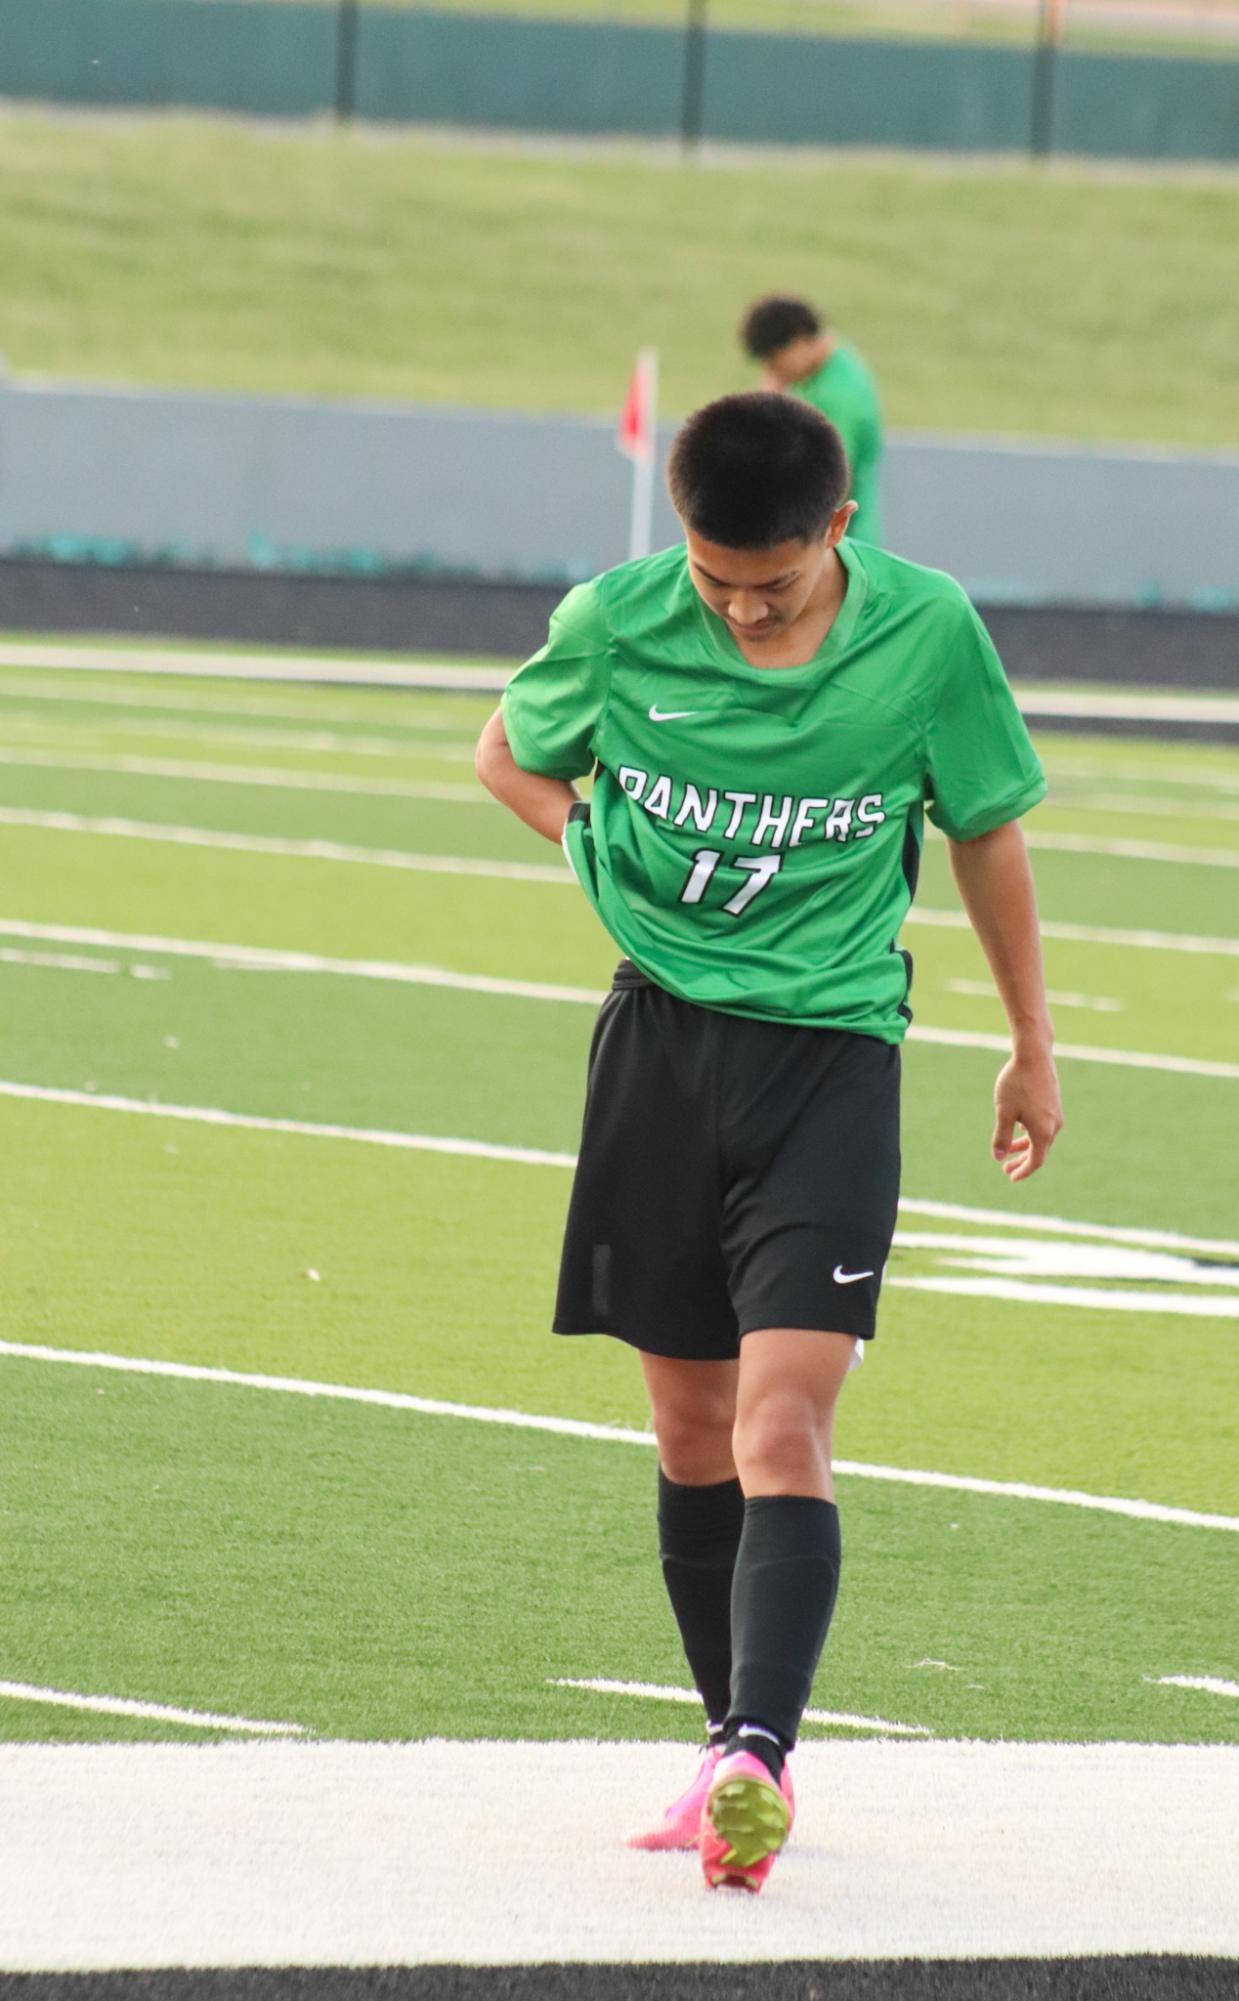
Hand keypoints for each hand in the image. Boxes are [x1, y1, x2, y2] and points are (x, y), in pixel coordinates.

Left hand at [991, 1049, 1062, 1180]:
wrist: (1034, 1055)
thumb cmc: (1016, 1083)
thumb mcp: (1003, 1112)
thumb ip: (1001, 1137)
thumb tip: (998, 1157)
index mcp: (1043, 1132)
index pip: (1036, 1161)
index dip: (1023, 1171)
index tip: (1010, 1177)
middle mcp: (1054, 1125)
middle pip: (1039, 1151)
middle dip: (1022, 1161)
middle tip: (1005, 1169)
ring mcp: (1056, 1114)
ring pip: (1041, 1137)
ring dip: (1025, 1146)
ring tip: (1008, 1151)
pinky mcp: (1054, 1103)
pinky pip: (1043, 1125)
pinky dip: (1030, 1132)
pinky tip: (1019, 1129)